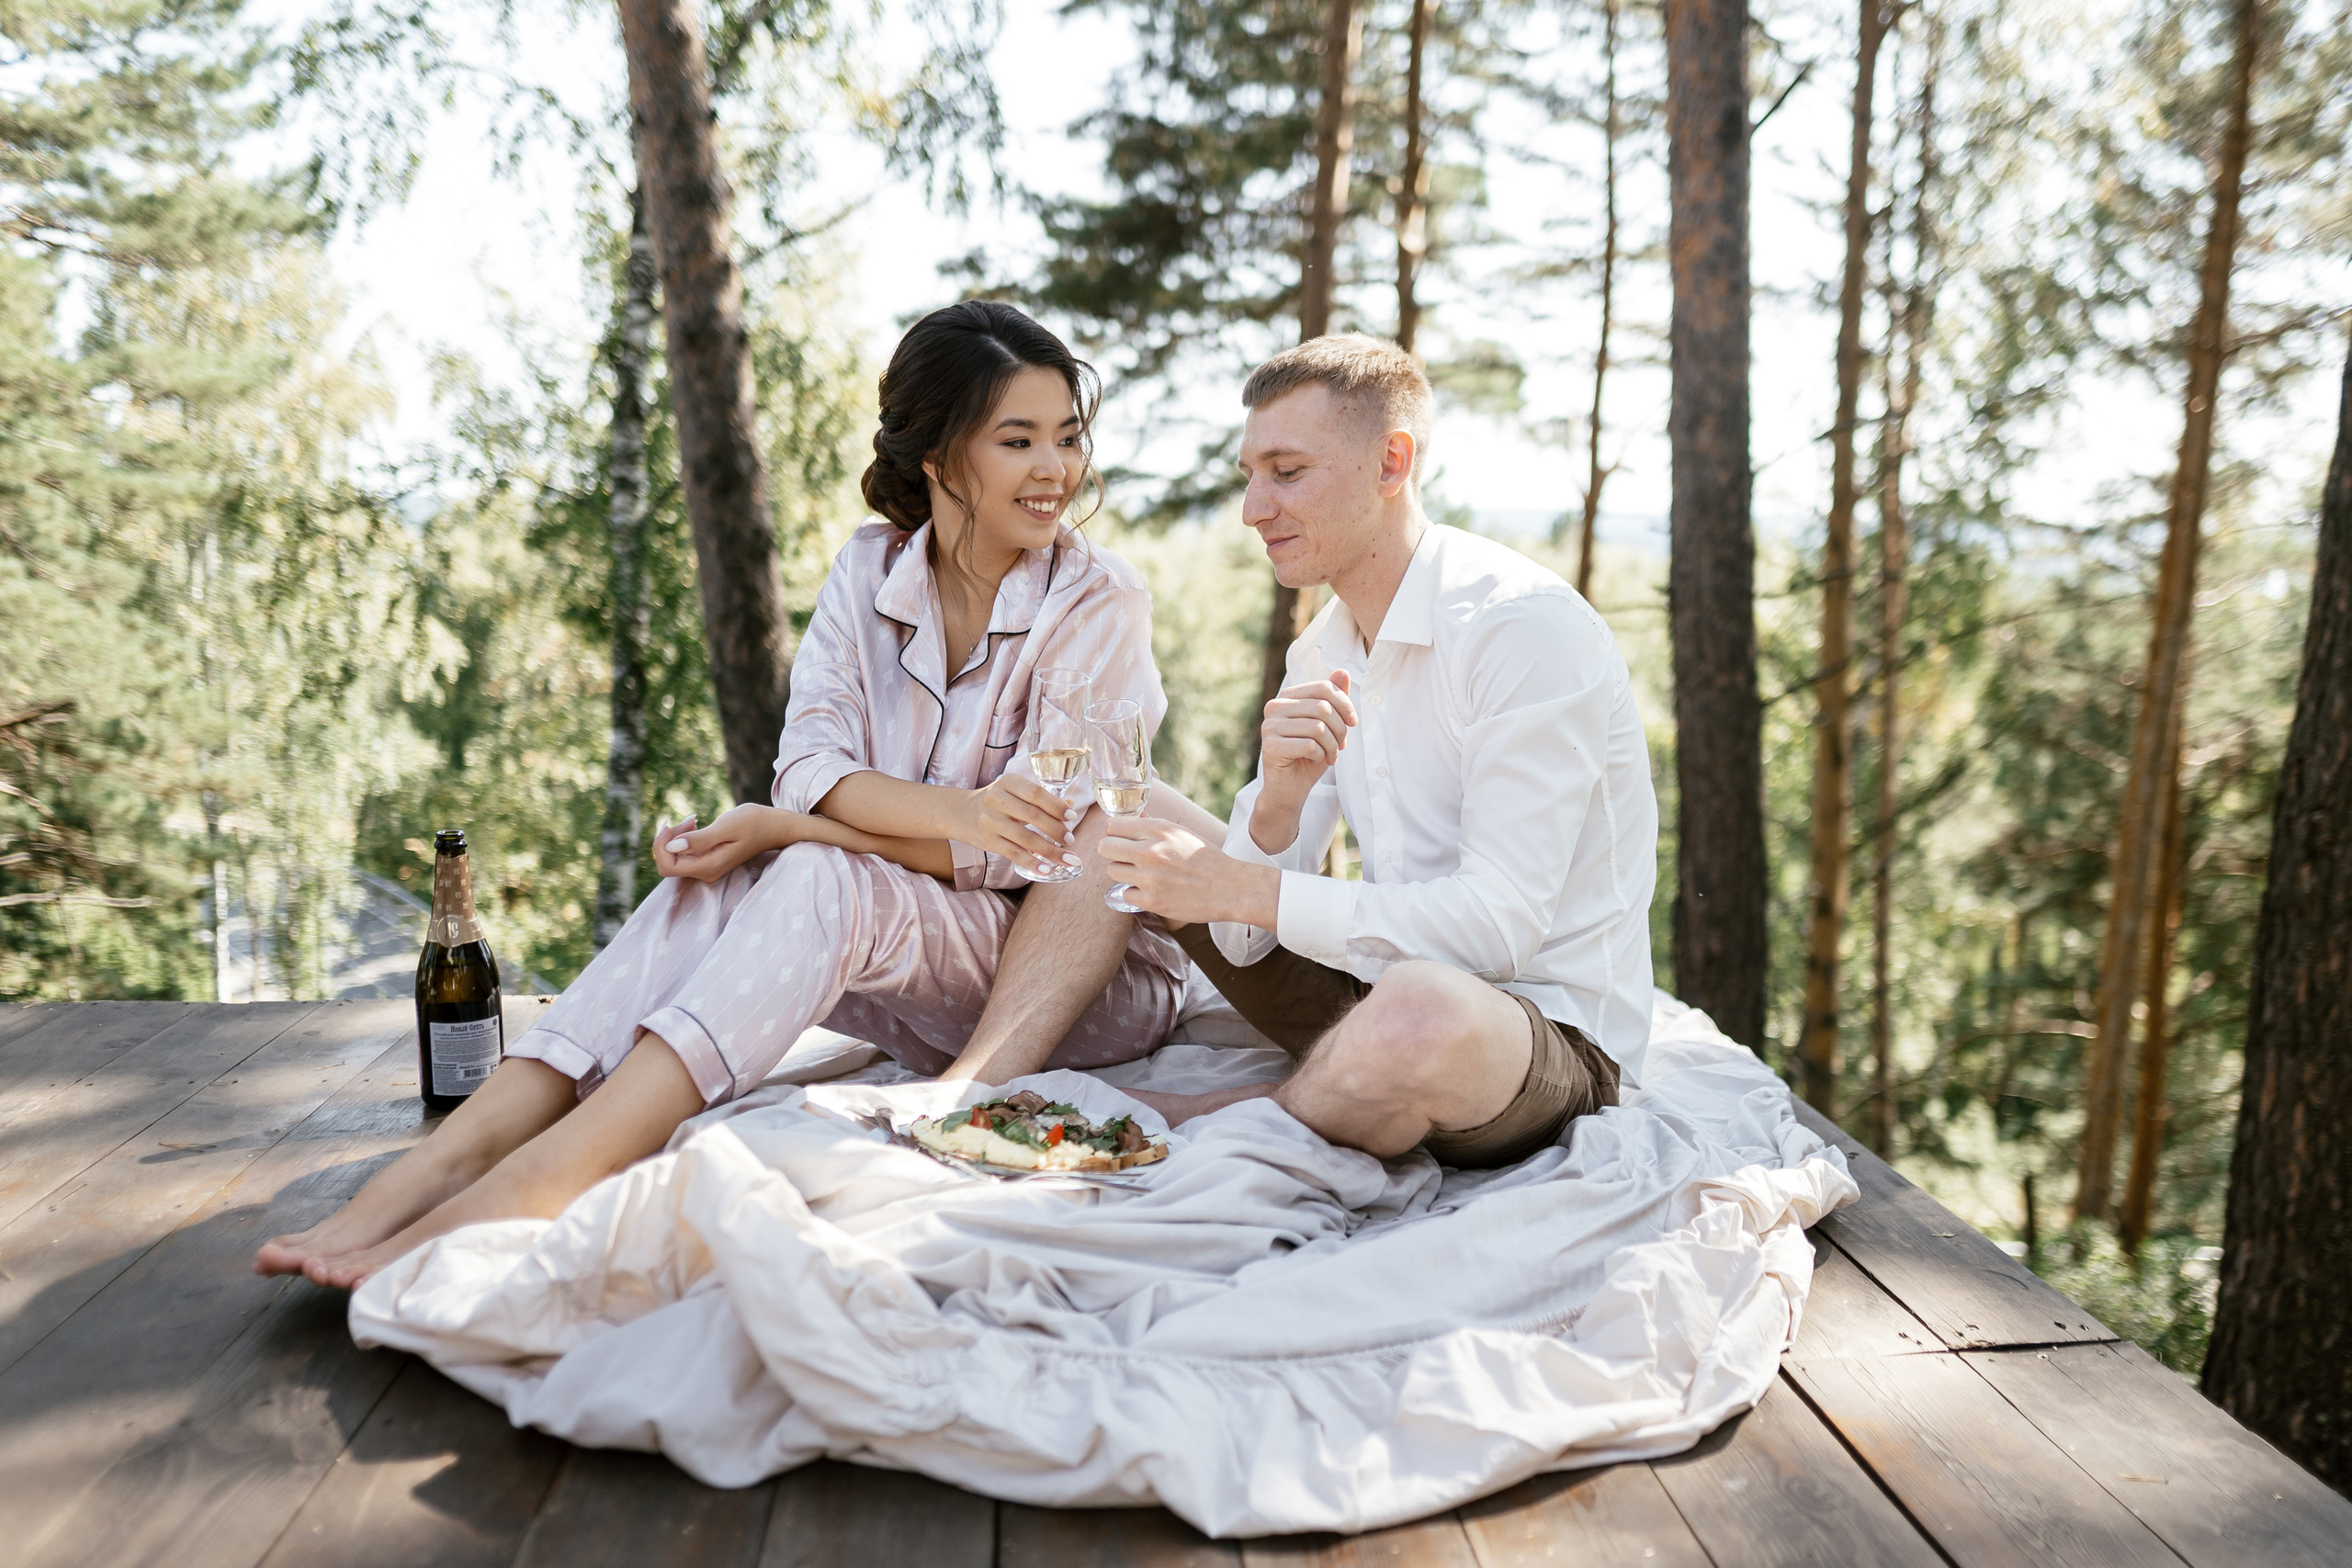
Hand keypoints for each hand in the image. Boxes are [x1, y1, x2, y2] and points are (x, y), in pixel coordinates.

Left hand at [652, 803, 788, 882]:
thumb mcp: (727, 827)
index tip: (670, 823)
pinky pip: (684, 854)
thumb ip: (700, 840)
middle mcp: (706, 872)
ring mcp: (707, 868)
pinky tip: (695, 824)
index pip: (667, 866)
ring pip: (675, 857)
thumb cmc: (754, 822)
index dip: (661, 845)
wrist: (775, 827)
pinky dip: (683, 838)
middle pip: (668, 863)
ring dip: (676, 836)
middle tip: (687, 820)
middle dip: (668, 840)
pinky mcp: (709, 861)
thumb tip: (671, 847)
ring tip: (693, 820)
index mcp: (708, 867)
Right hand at [961, 773, 1080, 877]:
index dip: (1056, 806)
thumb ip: (1041, 799)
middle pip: (1032, 815)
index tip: (1072, 817)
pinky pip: (1013, 853)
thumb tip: (1070, 806)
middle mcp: (997, 800)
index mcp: (1008, 783)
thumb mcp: (1015, 792)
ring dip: (1050, 850)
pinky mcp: (987, 841)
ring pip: (1025, 838)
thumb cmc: (996, 802)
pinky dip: (1031, 862)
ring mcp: (990, 821)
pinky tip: (1046, 869)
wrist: (960, 813)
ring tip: (1068, 859)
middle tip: (1071, 840)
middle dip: (1056, 829)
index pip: (1035, 793)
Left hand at [1098, 816, 1279, 928]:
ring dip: (1124, 873)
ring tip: (1142, 875)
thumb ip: (1153, 826)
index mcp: (1159, 829)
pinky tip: (1151, 891)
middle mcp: (1151, 851)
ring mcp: (1150, 878)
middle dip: (1112, 852)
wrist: (1229, 888)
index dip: (1116, 833)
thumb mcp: (1181, 832)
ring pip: (1112, 871)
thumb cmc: (1205, 859)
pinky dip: (1135, 894)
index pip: (1112, 826)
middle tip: (1125, 858)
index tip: (1122, 839)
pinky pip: (1125, 894)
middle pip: (1104, 848)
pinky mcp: (1152, 901)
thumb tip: (1130, 819)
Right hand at [1253, 669, 1356, 851]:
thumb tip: (1343, 671)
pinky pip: (1309, 745)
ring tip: (1331, 755)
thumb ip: (1334, 699)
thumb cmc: (1310, 755)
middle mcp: (1274, 707)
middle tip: (1341, 746)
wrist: (1290, 788)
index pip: (1324, 688)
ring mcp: (1269, 726)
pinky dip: (1321, 755)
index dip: (1345, 704)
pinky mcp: (1270, 747)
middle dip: (1340, 730)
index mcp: (1288, 697)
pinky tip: (1317, 761)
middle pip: (1323, 707)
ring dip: (1332, 746)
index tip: (1352, 723)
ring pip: (1318, 727)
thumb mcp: (1328, 725)